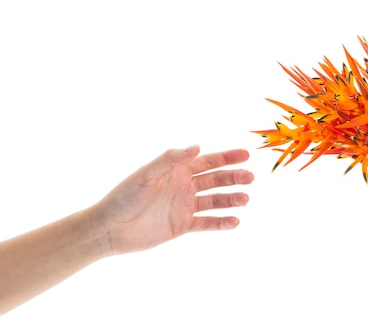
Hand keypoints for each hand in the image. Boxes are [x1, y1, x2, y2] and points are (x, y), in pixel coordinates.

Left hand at [93, 145, 253, 254]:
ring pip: (215, 201)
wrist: (109, 228)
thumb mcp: (146, 175)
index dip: (227, 157)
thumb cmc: (123, 197)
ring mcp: (184, 206)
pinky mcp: (182, 225)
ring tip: (245, 199)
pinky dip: (221, 222)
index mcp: (177, 170)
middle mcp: (184, 186)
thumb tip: (197, 146)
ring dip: (231, 199)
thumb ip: (171, 160)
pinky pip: (207, 223)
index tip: (245, 155)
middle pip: (216, 180)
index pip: (208, 161)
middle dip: (234, 177)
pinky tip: (234, 222)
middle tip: (250, 178)